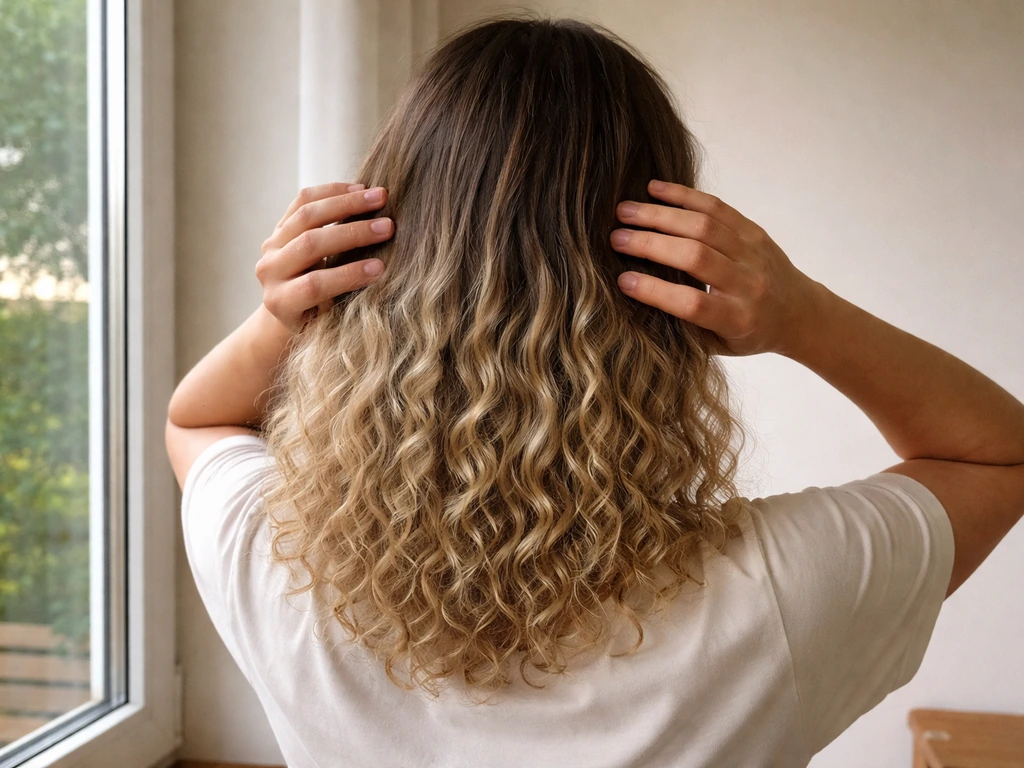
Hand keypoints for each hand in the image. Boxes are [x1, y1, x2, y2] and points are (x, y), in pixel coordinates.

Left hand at [256, 181, 393, 330]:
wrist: (290, 309)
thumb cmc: (319, 321)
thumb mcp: (329, 323)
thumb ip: (345, 304)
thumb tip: (383, 280)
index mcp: (281, 301)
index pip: (314, 285)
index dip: (348, 275)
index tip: (380, 268)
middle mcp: (270, 271)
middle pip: (310, 244)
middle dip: (353, 233)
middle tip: (388, 227)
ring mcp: (272, 245)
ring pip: (306, 215)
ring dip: (346, 203)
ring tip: (379, 198)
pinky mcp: (278, 225)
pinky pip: (302, 200)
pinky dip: (332, 191)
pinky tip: (359, 188)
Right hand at [610, 179, 820, 356]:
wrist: (799, 313)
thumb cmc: (748, 334)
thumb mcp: (718, 345)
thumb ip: (683, 328)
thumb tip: (636, 301)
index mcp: (737, 318)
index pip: (692, 302)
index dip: (655, 290)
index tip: (622, 280)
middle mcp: (748, 283)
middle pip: (696, 256)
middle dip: (650, 244)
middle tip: (614, 237)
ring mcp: (753, 252)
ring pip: (704, 226)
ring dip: (660, 215)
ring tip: (624, 211)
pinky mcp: (753, 230)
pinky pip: (717, 207)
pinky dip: (683, 196)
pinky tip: (653, 189)